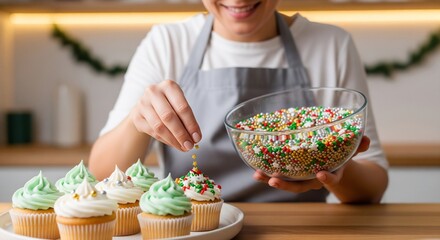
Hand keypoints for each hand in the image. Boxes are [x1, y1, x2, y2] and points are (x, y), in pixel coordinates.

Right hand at [130, 80, 201, 150]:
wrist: (147, 105)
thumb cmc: (169, 104)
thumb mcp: (179, 105)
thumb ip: (187, 119)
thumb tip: (195, 138)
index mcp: (169, 86)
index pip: (182, 107)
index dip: (191, 124)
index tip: (197, 137)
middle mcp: (153, 92)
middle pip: (169, 117)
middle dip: (181, 134)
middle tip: (190, 145)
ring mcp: (142, 104)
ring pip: (159, 126)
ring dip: (173, 140)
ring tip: (183, 147)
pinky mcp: (136, 116)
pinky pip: (152, 132)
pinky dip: (165, 140)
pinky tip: (173, 144)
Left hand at [253, 136, 370, 192]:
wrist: (331, 163)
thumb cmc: (339, 154)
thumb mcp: (350, 149)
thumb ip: (358, 145)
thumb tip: (366, 139)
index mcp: (330, 173)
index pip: (330, 179)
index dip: (327, 180)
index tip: (321, 175)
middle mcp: (313, 179)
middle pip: (300, 186)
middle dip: (286, 185)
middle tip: (273, 180)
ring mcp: (301, 178)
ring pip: (286, 182)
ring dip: (270, 179)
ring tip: (258, 175)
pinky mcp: (291, 173)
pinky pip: (278, 174)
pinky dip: (266, 172)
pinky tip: (255, 169)